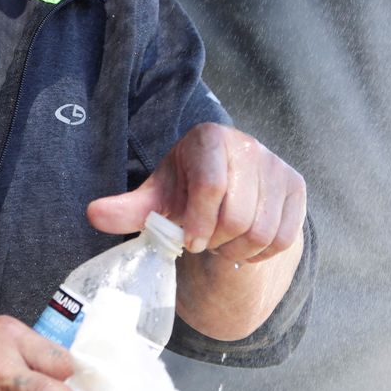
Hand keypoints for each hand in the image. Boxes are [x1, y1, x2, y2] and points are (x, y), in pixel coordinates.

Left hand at [85, 121, 305, 263]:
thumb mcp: (155, 198)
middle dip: (216, 239)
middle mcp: (249, 145)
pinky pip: (283, 237)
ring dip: (237, 249)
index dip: (197, 223)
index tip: (187, 240)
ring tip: (222, 240)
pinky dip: (260, 253)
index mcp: (209, 138)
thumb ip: (126, 208)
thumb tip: (93, 214)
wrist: (224, 185)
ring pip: (262, 231)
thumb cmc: (183, 189)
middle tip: (204, 240)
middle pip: (238, 215)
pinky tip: (243, 243)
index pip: (211, 186)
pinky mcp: (297, 186)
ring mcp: (277, 165)